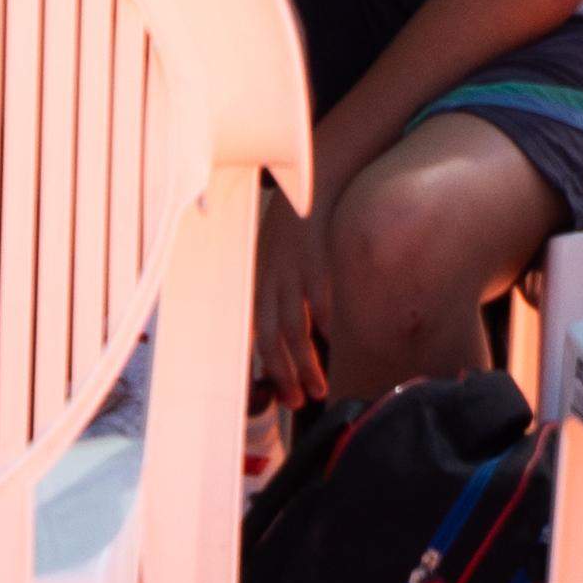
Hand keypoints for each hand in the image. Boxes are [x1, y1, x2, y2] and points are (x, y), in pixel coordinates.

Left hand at [251, 202, 331, 411]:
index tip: (276, 392)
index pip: (250, 333)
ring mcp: (288, 270)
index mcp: (256, 282)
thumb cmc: (294, 227)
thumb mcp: (275, 257)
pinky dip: (323, 322)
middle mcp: (267, 280)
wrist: (310, 180)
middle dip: (282, 374)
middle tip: (297, 402)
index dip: (262, 366)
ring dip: (305, 363)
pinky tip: (331, 343)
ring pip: (292, 327)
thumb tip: (292, 333)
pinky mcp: (312, 259)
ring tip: (319, 389)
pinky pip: (317, 297)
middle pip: (268, 337)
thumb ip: (278, 293)